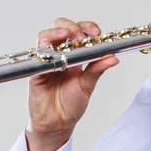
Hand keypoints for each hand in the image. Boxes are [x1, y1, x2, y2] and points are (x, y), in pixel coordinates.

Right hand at [26, 18, 118, 150]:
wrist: (57, 123)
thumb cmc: (72, 103)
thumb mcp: (88, 85)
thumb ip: (97, 70)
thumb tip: (113, 57)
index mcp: (76, 55)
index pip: (81, 32)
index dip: (87, 28)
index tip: (96, 33)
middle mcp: (61, 54)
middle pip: (62, 28)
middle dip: (71, 26)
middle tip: (79, 35)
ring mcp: (47, 60)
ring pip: (46, 37)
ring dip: (55, 33)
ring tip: (65, 36)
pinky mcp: (36, 70)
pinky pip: (37, 57)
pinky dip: (42, 50)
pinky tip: (49, 49)